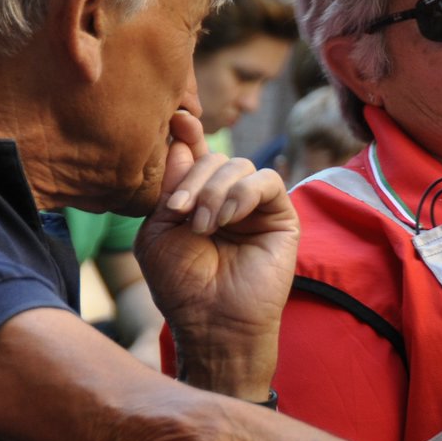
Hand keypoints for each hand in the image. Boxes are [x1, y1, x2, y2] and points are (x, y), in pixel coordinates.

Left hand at [136, 111, 298, 396]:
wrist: (212, 322)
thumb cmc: (182, 286)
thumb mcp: (159, 230)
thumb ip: (170, 187)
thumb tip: (182, 139)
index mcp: (199, 200)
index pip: (196, 155)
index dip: (188, 135)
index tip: (179, 118)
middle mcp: (229, 200)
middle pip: (215, 157)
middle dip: (193, 178)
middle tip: (180, 211)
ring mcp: (257, 208)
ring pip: (238, 165)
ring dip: (214, 191)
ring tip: (202, 226)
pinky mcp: (282, 217)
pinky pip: (266, 181)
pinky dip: (242, 194)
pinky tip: (226, 219)